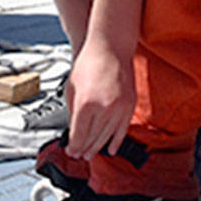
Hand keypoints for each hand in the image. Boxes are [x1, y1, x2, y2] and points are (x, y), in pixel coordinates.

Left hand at [65, 39, 136, 160]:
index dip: (73, 146)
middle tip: (79, 155)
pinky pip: (122, 129)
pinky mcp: (129, 105)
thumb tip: (73, 130)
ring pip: (107, 136)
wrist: (110, 46)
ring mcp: (119, 107)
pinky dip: (116, 141)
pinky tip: (111, 149)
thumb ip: (72, 111)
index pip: (78, 135)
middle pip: (92, 138)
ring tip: (91, 154)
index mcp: (86, 103)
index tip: (70, 151)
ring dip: (98, 147)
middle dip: (84, 149)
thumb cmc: (89, 61)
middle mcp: (104, 107)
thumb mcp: (71, 87)